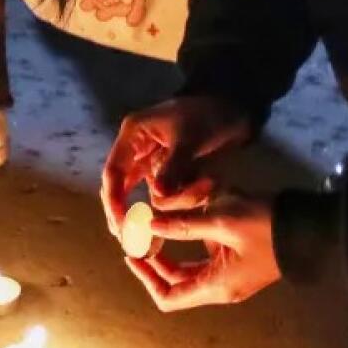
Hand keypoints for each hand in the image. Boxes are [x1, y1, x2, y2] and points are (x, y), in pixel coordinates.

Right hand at [100, 95, 253, 234]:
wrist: (233, 106)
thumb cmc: (207, 114)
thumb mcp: (189, 138)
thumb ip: (172, 168)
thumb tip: (158, 197)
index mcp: (133, 135)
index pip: (113, 173)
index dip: (113, 200)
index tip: (120, 225)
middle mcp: (138, 150)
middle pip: (122, 187)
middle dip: (130, 212)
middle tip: (135, 241)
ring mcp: (154, 161)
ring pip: (152, 193)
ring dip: (175, 199)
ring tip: (202, 189)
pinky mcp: (171, 169)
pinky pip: (170, 192)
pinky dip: (183, 197)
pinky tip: (205, 187)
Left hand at [125, 196, 281, 310]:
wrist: (311, 226)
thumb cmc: (266, 224)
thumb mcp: (221, 220)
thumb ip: (182, 224)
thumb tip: (148, 225)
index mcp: (216, 286)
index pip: (168, 297)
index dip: (146, 278)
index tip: (134, 254)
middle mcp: (221, 287)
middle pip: (176, 283)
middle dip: (155, 261)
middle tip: (140, 235)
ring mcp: (231, 275)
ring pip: (189, 269)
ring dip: (171, 250)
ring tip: (156, 225)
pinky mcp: (239, 261)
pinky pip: (206, 257)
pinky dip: (190, 241)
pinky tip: (183, 220)